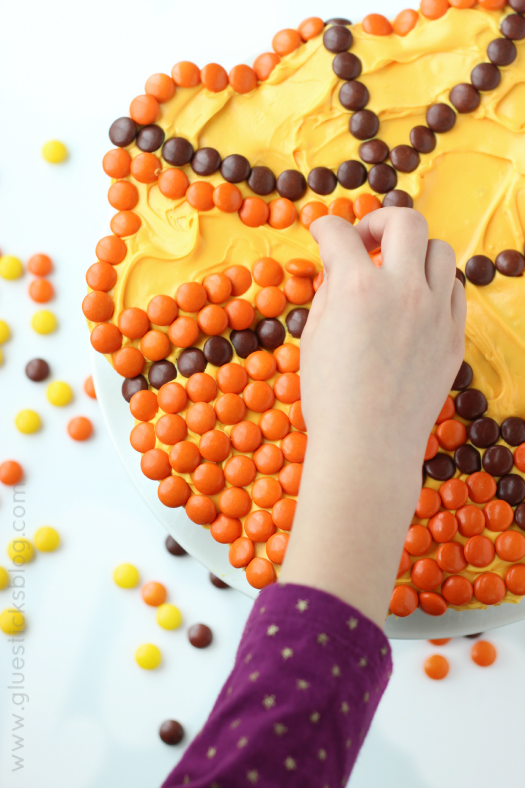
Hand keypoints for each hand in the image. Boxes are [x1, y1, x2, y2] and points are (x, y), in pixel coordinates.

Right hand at [279, 209, 465, 626]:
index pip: (339, 233)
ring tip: (396, 273)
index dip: (324, 227)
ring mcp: (434, 312)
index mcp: (356, 287)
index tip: (322, 232)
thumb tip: (340, 271)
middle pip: (405, 222)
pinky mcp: (453, 336)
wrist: (369, 447)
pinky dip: (435, 285)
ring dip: (414, 252)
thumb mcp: (314, 338)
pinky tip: (417, 301)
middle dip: (380, 222)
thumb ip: (329, 293)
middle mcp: (401, 289)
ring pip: (440, 251)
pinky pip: (454, 290)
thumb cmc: (331, 398)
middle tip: (366, 241)